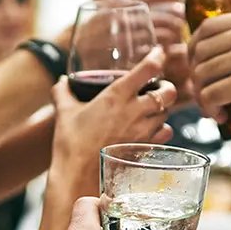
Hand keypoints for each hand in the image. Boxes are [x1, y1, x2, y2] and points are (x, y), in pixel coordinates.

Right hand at [50, 46, 174, 183]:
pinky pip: (165, 134)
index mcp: (117, 95)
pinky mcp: (146, 148)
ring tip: (152, 109)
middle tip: (158, 88)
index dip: (158, 57)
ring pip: (167, 113)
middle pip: (169, 92)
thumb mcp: (64, 113)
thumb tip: (61, 81)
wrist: (77, 176)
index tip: (159, 53)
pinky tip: (152, 129)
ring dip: (162, 109)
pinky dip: (162, 129)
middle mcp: (135, 111)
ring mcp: (143, 131)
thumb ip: (63, 92)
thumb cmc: (70, 144)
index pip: (149, 68)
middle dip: (167, 87)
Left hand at [189, 10, 230, 122]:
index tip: (196, 65)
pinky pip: (209, 93)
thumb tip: (226, 55)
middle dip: (195, 76)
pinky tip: (220, 115)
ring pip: (201, 73)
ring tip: (213, 108)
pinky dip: (208, 107)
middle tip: (204, 94)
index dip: (194, 48)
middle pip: (199, 51)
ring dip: (201, 95)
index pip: (207, 27)